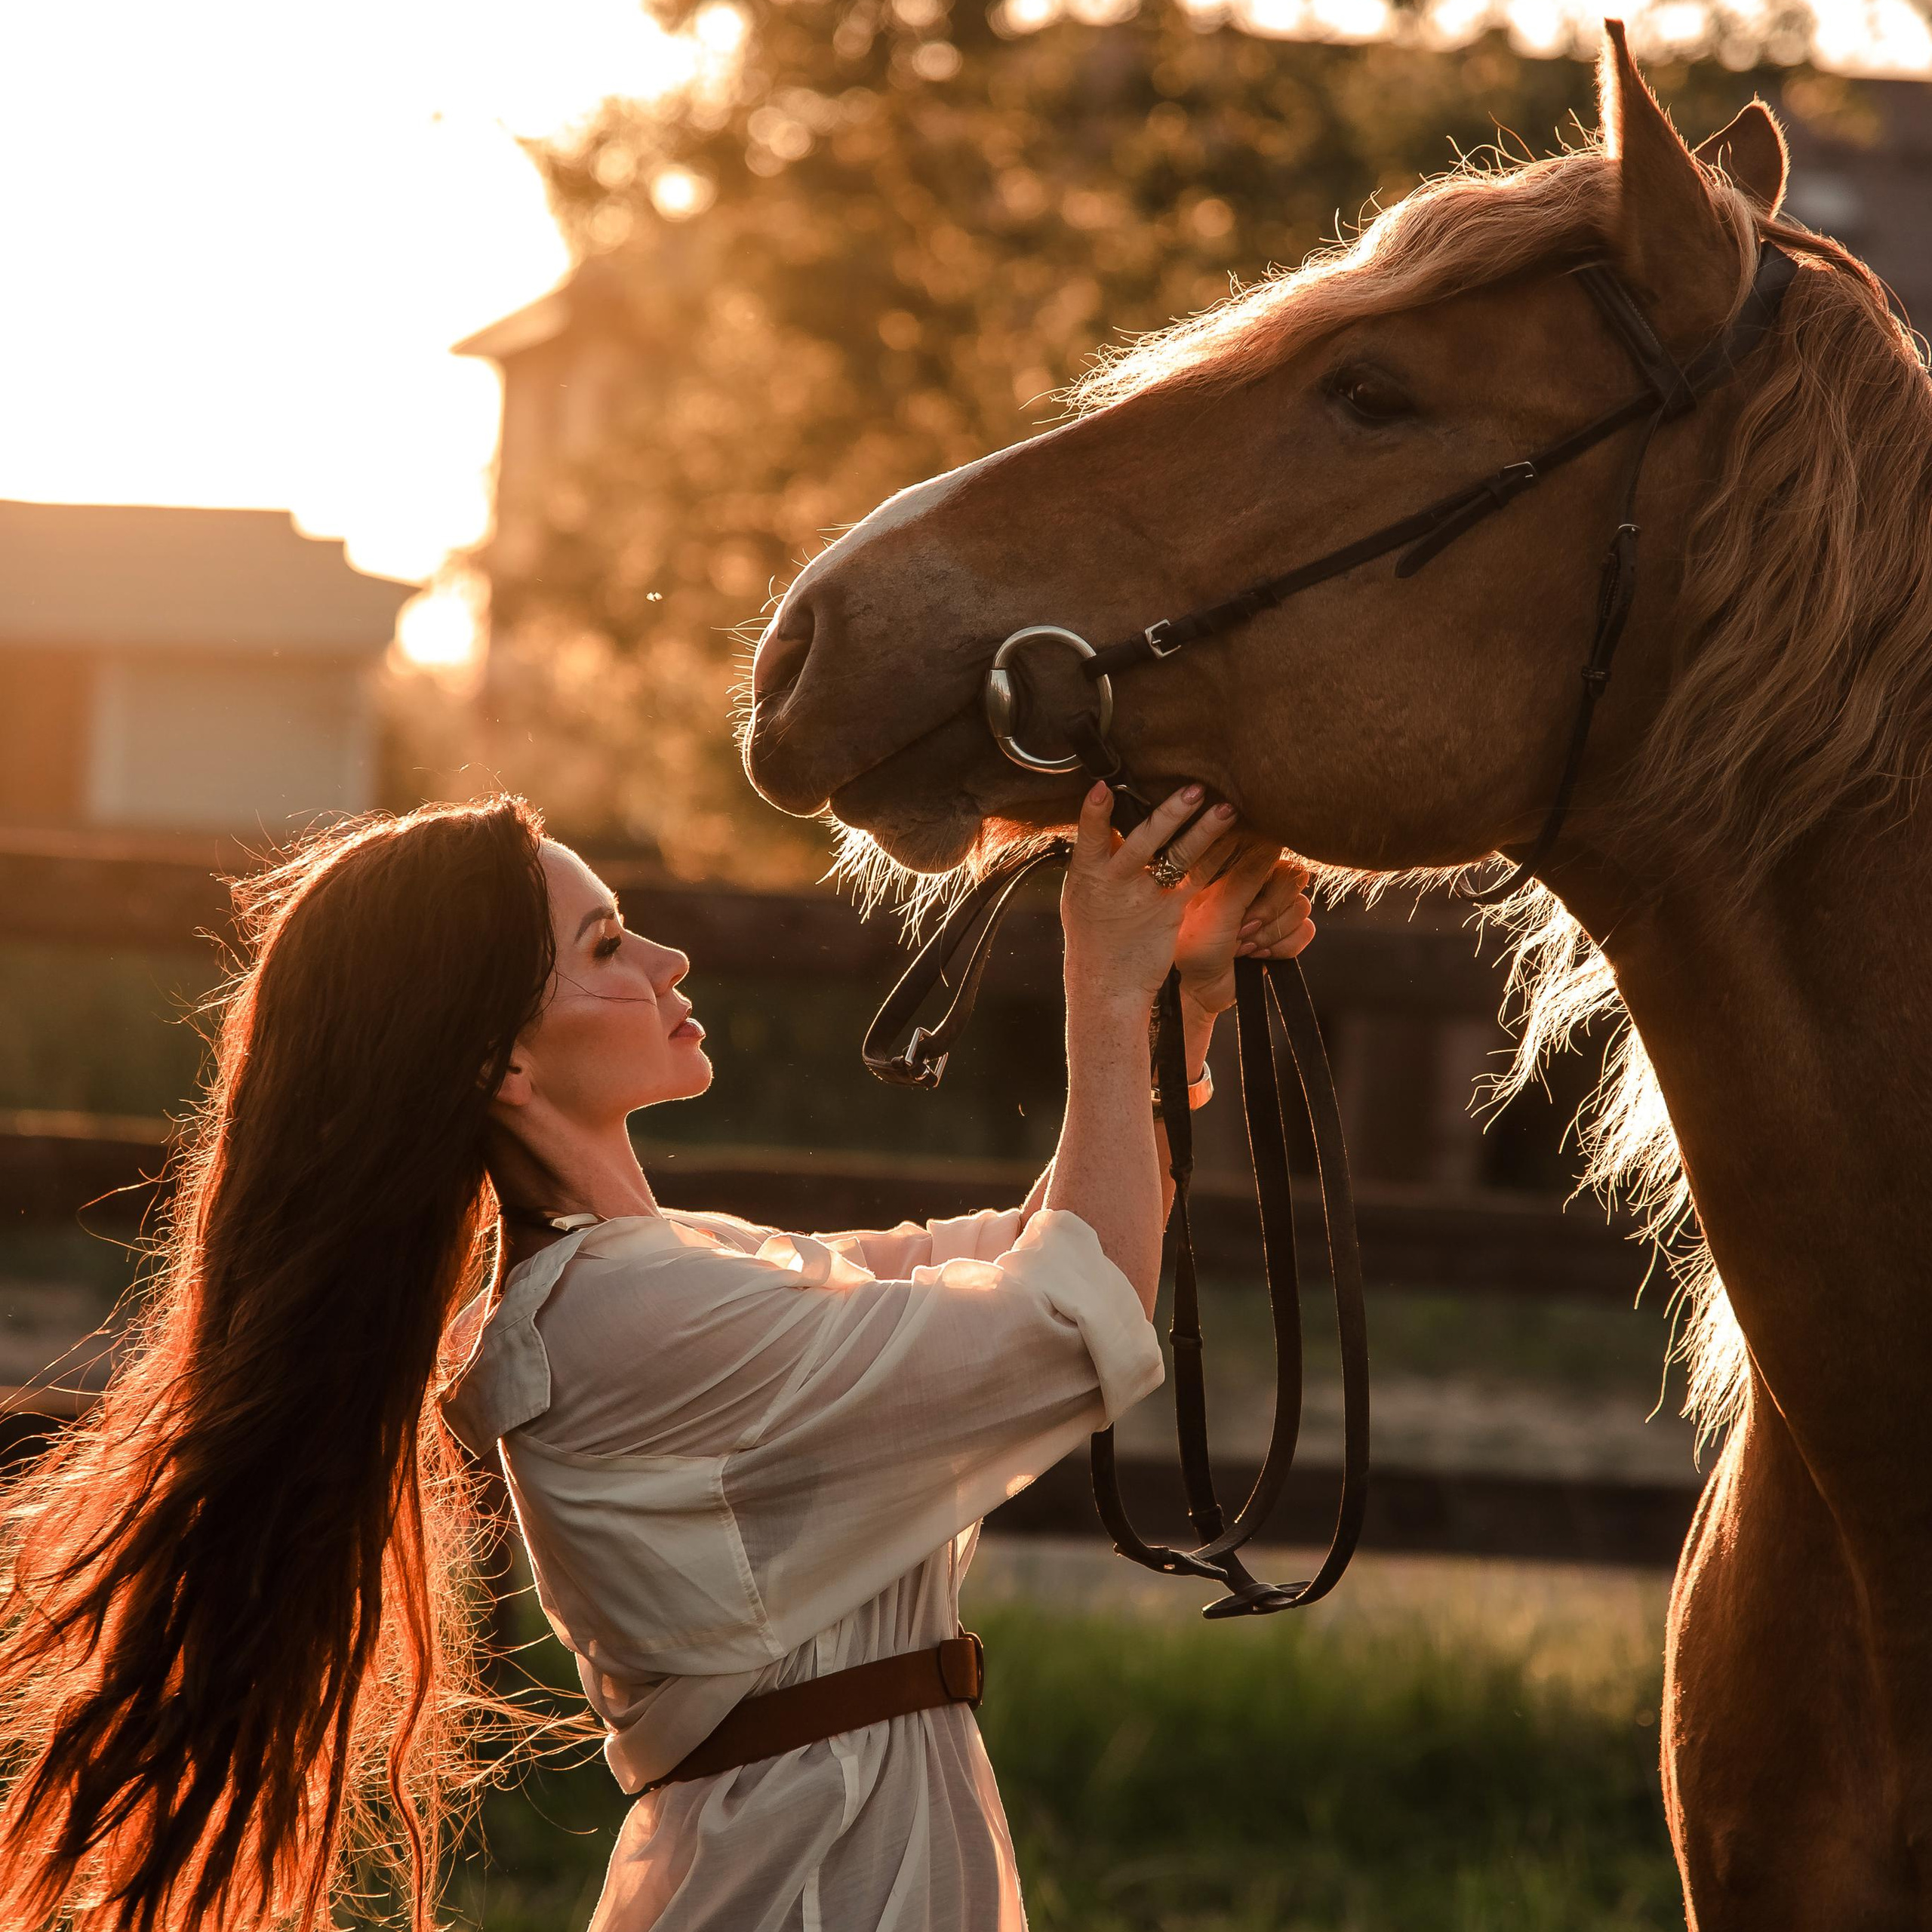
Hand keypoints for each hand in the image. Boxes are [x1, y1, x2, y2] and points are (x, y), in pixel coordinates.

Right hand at [1061, 782, 1236, 1013]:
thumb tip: (1105, 815)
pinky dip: (1217, 859)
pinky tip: (1235, 842)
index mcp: (1087, 874)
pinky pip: (1198, 880)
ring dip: (1206, 832)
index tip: (1104, 788)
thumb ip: (1094, 857)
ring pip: (1179, 858)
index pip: (1090, 836)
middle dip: (1169, 815)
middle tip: (1194, 789)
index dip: (1095, 813)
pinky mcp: (1172, 912)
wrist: (1107, 982)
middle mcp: (1117, 882)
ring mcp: (1147, 898)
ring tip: (1227, 810)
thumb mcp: (1079, 893)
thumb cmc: (1091, 931)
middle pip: (1144, 842)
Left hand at [1174, 837, 1313, 1017]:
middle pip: (1294, 884)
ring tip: (1243, 947)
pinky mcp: (1282, 935)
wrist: (1196, 989)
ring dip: (1272, 935)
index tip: (1245, 908)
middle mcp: (1258, 885)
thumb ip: (1249, 874)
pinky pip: (1306, 932)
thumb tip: (1273, 840)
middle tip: (1240, 932)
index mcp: (1239, 870)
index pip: (1276, 858)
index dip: (1267, 887)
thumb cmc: (1195, 945)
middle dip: (1269, 915)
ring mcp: (1272, 910)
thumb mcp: (1218, 907)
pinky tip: (1258, 956)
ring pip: (1302, 909)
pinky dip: (1283, 949)